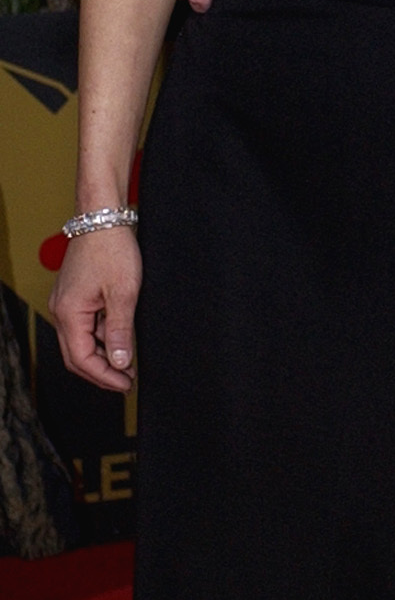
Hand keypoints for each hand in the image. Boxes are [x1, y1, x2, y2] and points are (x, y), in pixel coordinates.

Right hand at [50, 230, 141, 391]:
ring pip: (81, 340)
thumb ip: (121, 330)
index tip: (126, 384)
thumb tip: (121, 363)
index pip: (82, 360)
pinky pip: (85, 324)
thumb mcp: (123, 292)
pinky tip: (120, 337)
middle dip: (101, 371)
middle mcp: (61, 311)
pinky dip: (101, 335)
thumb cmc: (112, 248)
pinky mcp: (75, 294)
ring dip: (102, 354)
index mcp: (69, 314)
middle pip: (77, 355)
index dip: (104, 376)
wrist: (103, 215)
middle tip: (126, 381)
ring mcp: (66, 302)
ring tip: (127, 362)